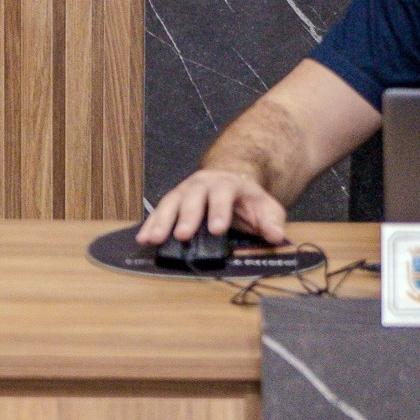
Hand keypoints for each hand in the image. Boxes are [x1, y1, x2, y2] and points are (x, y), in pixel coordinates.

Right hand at [137, 168, 288, 247]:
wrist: (231, 181)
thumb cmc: (248, 200)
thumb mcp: (266, 207)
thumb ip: (271, 221)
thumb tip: (276, 235)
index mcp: (227, 184)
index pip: (223, 195)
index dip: (220, 211)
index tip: (218, 229)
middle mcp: (202, 184)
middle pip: (193, 198)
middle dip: (187, 217)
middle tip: (182, 235)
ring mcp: (185, 191)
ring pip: (171, 203)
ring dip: (161, 222)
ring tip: (153, 239)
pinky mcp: (173, 201)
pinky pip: (159, 212)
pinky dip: (150, 224)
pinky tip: (142, 238)